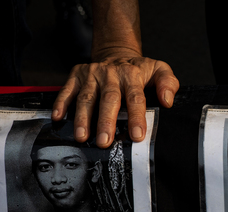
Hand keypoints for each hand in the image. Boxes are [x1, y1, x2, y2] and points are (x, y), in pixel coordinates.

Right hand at [52, 56, 179, 147]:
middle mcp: (110, 74)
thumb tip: (167, 100)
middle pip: (108, 100)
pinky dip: (61, 103)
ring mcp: (92, 75)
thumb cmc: (139, 69)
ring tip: (82, 136)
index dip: (136, 117)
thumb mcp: (159, 70)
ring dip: (83, 118)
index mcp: (131, 75)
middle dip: (106, 122)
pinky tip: (59, 118)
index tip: (137, 135)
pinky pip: (66, 90)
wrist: (116, 53)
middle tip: (104, 141)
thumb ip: (168, 83)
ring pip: (86, 98)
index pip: (135, 98)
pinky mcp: (76, 76)